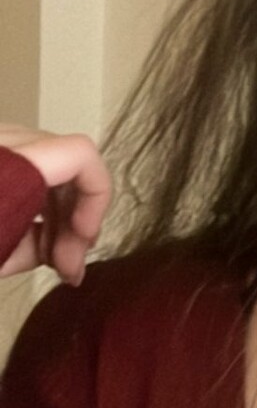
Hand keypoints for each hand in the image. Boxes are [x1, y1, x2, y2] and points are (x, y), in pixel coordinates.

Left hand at [0, 126, 111, 285]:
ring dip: (60, 214)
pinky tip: (32, 240)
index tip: (84, 240)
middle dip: (78, 217)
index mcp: (12, 160)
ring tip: (51, 261)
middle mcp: (5, 139)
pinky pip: (26, 167)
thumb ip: (32, 250)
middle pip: (68, 165)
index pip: (81, 155)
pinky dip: (36, 202)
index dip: (97, 199)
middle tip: (68, 268)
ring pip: (50, 167)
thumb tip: (66, 258)